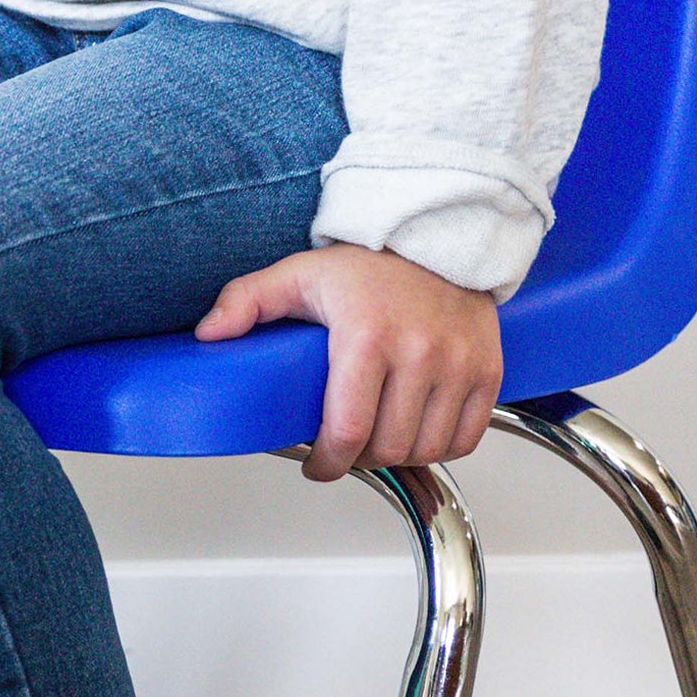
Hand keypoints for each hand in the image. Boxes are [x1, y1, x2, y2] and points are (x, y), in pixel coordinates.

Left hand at [194, 244, 501, 480]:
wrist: (440, 232)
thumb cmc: (371, 261)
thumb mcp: (300, 274)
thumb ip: (247, 301)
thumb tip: (209, 334)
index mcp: (369, 336)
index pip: (349, 430)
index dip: (327, 462)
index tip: (316, 464)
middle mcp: (421, 352)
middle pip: (386, 447)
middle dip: (357, 459)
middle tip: (342, 448)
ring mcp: (460, 364)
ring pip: (426, 449)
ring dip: (397, 457)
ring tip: (376, 441)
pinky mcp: (488, 371)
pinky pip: (466, 438)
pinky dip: (439, 448)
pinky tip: (415, 435)